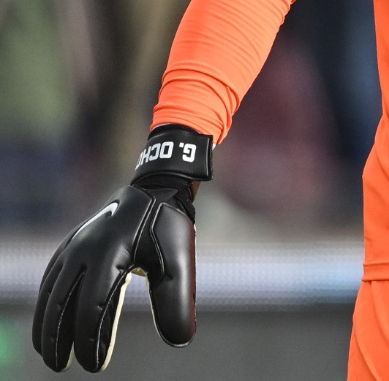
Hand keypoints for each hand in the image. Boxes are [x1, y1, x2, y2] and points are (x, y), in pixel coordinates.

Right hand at [33, 125, 210, 372]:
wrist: (156, 187)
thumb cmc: (169, 227)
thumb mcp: (180, 262)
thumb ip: (177, 301)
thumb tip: (179, 340)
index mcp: (109, 255)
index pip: (93, 308)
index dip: (91, 340)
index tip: (94, 366)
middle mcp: (83, 250)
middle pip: (61, 304)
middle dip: (58, 339)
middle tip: (59, 367)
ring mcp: (73, 246)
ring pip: (50, 292)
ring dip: (46, 324)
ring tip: (48, 352)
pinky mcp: (70, 244)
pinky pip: (51, 278)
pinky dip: (47, 302)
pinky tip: (49, 319)